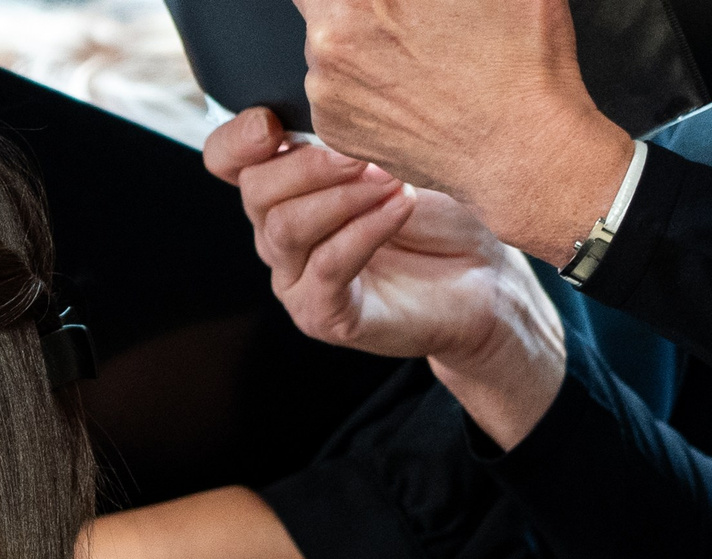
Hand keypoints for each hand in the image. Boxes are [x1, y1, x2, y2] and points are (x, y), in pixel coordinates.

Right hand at [206, 108, 564, 448]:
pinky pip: (327, 267)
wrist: (484, 282)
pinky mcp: (322, 315)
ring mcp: (296, 280)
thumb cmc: (442, 216)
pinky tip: (399, 208)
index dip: (237, 139)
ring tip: (393, 181)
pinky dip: (364, 230)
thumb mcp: (400, 153)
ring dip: (342, 196)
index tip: (275, 124)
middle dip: (309, 164)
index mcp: (286, 190)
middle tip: (363, 152)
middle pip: (256, 191)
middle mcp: (279, 235)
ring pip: (285, 229)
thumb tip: (339, 90)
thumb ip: (356, 131)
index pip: (227, 160)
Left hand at [287, 0, 635, 264]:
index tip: (383, 3)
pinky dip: (360, 85)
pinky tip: (408, 88)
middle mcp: (330, 38)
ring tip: (415, 54)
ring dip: (356, 42)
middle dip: (352, 6)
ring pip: (324, 46)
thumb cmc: (518, 58)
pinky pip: (333, 90)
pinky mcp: (331, 125)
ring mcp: (325, 86)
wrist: (519, 145)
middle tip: (399, 17)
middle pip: (319, 4)